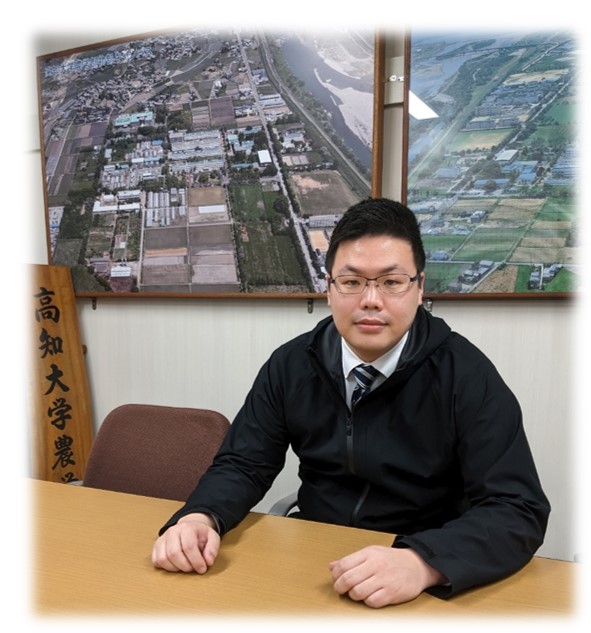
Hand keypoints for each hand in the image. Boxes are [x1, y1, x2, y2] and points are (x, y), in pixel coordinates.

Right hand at [151, 513, 220, 573]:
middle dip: (185, 566)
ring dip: (175, 568)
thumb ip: (213, 549)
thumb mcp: (212, 538)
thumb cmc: (200, 535)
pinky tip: (176, 565)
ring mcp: (162, 539)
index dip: (196, 561)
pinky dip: (166, 567)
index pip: (188, 546)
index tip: (202, 569)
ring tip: (185, 566)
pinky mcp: (156, 547)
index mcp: (187, 527)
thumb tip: (208, 562)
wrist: (188, 528)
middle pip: (174, 553)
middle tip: (193, 568)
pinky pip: (156, 561)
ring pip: (163, 559)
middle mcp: (172, 531)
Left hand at [329, 545, 445, 607]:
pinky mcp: (392, 593)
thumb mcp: (371, 553)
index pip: (343, 565)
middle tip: (341, 590)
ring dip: (354, 595)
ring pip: (357, 592)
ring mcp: (384, 579)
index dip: (335, 575)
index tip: (336, 580)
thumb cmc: (391, 560)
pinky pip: (372, 602)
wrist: (417, 565)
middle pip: (348, 579)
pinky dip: (368, 602)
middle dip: (340, 587)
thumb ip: (351, 560)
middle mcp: (376, 565)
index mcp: (368, 553)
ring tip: (357, 592)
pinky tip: (370, 596)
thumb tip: (331, 567)